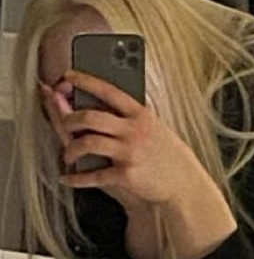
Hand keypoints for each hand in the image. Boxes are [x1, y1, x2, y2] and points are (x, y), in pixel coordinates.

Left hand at [40, 72, 237, 258]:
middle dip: (68, 119)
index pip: (109, 90)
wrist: (184, 182)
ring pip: (87, 143)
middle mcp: (134, 130)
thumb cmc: (167, 154)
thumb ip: (130, 116)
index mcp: (140, 114)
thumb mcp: (154, 126)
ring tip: (67, 155)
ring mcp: (129, 152)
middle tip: (63, 123)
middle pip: (91, 117)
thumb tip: (101, 104)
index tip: (67, 76)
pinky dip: (75, 179)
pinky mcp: (126, 174)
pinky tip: (67, 179)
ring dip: (69, 149)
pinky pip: (93, 175)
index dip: (85, 81)